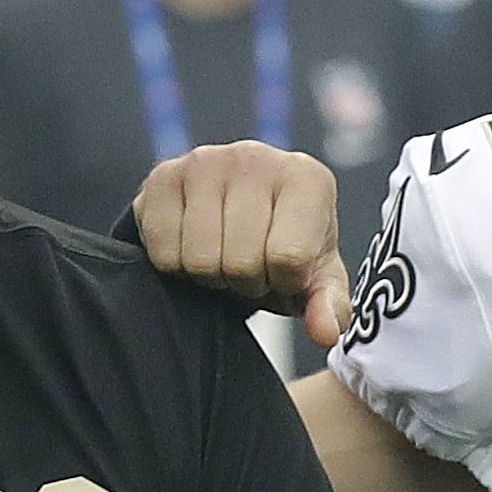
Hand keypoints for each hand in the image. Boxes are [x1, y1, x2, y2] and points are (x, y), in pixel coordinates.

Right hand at [132, 140, 346, 346]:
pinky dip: (177, 265)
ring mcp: (205, 161)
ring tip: (224, 255)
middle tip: (249, 266)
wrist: (236, 213)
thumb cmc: (284, 245)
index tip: (284, 268)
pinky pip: (163, 253)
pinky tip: (192, 244)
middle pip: (242, 263)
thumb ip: (329, 306)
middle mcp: (256, 158)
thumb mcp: (316, 276)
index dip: (284, 282)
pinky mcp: (162, 175)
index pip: (289, 258)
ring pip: (200, 261)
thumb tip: (326, 332)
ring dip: (211, 276)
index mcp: (306, 178)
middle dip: (246, 281)